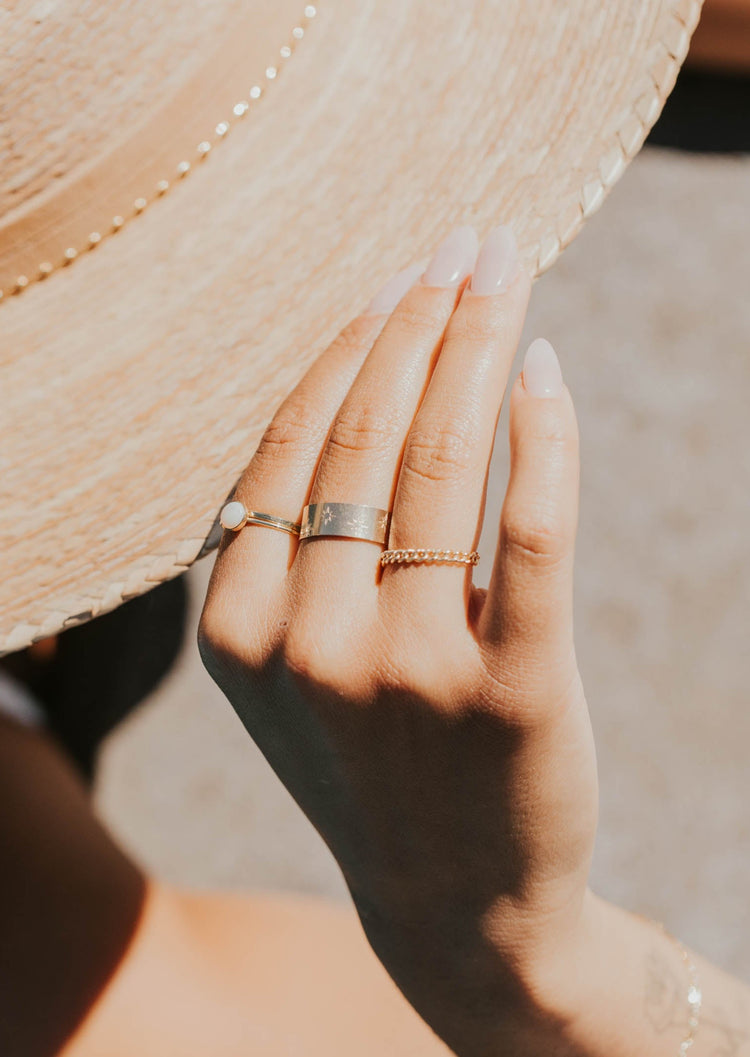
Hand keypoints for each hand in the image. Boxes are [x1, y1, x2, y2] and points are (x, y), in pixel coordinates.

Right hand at [199, 225, 597, 1054]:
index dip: (344, 347)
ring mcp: (409, 670)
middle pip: (366, 437)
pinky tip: (544, 369)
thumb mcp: (298, 667)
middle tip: (462, 244)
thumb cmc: (376, 761)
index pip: (289, 449)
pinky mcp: (513, 688)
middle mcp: (308, 646)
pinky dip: (542, 434)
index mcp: (237, 633)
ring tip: (504, 273)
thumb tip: (361, 382)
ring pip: (441, 462)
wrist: (456, 898)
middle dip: (419, 318)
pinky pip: (530, 527)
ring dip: (478, 344)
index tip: (392, 281)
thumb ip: (297, 553)